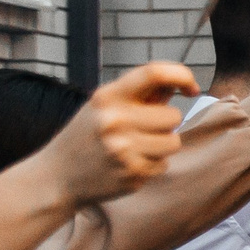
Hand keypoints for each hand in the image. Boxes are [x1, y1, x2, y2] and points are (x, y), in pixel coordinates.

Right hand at [43, 62, 198, 202]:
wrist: (56, 176)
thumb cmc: (87, 135)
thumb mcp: (104, 107)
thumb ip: (141, 94)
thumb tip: (180, 84)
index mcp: (107, 96)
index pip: (154, 73)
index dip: (182, 75)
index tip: (192, 89)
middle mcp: (114, 120)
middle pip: (173, 116)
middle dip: (165, 123)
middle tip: (140, 130)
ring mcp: (122, 148)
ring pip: (174, 142)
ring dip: (161, 145)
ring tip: (133, 147)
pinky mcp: (131, 173)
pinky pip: (164, 164)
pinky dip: (152, 165)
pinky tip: (127, 164)